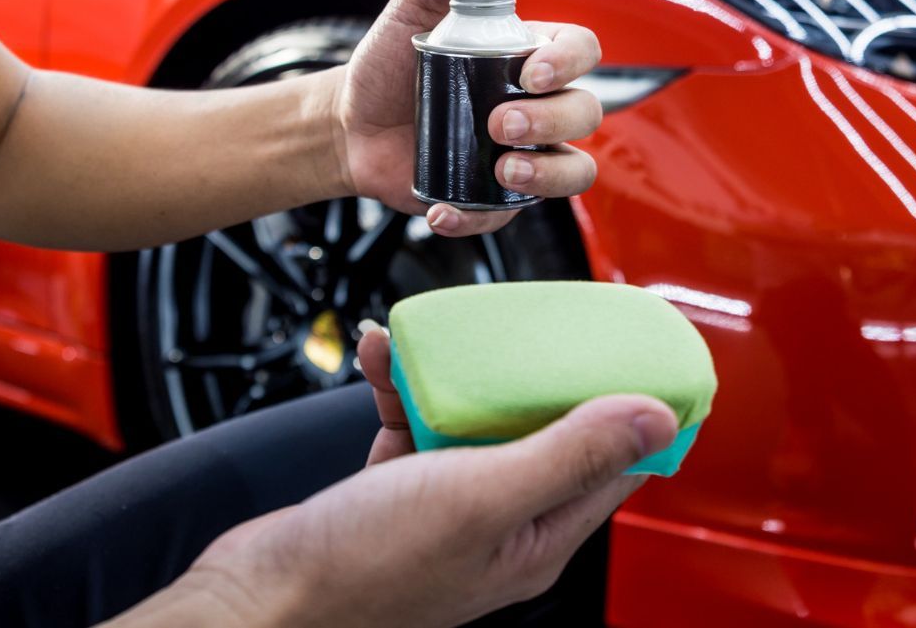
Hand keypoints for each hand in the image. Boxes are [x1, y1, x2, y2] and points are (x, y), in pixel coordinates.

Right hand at [167, 373, 676, 627]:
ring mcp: (446, 508)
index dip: (629, 407)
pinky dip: (399, 388)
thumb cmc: (366, 564)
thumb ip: (570, 452)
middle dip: (531, 374)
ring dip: (451, 373)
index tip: (634, 350)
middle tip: (528, 324)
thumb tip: (655, 416)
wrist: (259, 592)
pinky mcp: (397, 491)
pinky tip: (379, 358)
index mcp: (537, 539)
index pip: (611, 466)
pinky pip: (414, 423)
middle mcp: (499, 525)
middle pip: (542, 431)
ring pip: (473, 419)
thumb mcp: (484, 495)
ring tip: (425, 341)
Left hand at [335, 0, 602, 237]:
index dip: (569, 61)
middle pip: (586, 112)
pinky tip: (443, 209)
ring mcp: (524, 154)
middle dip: (552, 120)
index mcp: (530, 56)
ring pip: (575, 171)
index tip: (527, 72)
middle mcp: (538, 106)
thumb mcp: (410, 5)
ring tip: (500, 171)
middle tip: (497, 123)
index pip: (582, 50)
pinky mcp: (496, 197)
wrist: (350, 123)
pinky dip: (477, 218)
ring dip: (548, 175)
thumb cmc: (389, 64)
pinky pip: (510, 217)